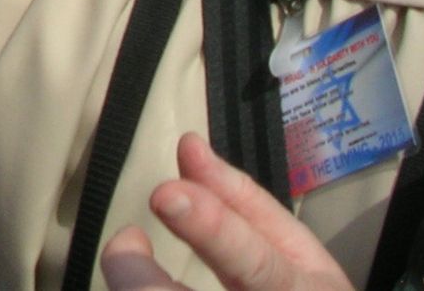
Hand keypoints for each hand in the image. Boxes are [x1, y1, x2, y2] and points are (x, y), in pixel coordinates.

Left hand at [99, 134, 351, 290]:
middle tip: (125, 245)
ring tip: (133, 269)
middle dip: (141, 278)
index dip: (213, 229)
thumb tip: (188, 147)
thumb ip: (242, 201)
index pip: (257, 264)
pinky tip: (141, 286)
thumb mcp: (298, 255)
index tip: (165, 193)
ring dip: (138, 289)